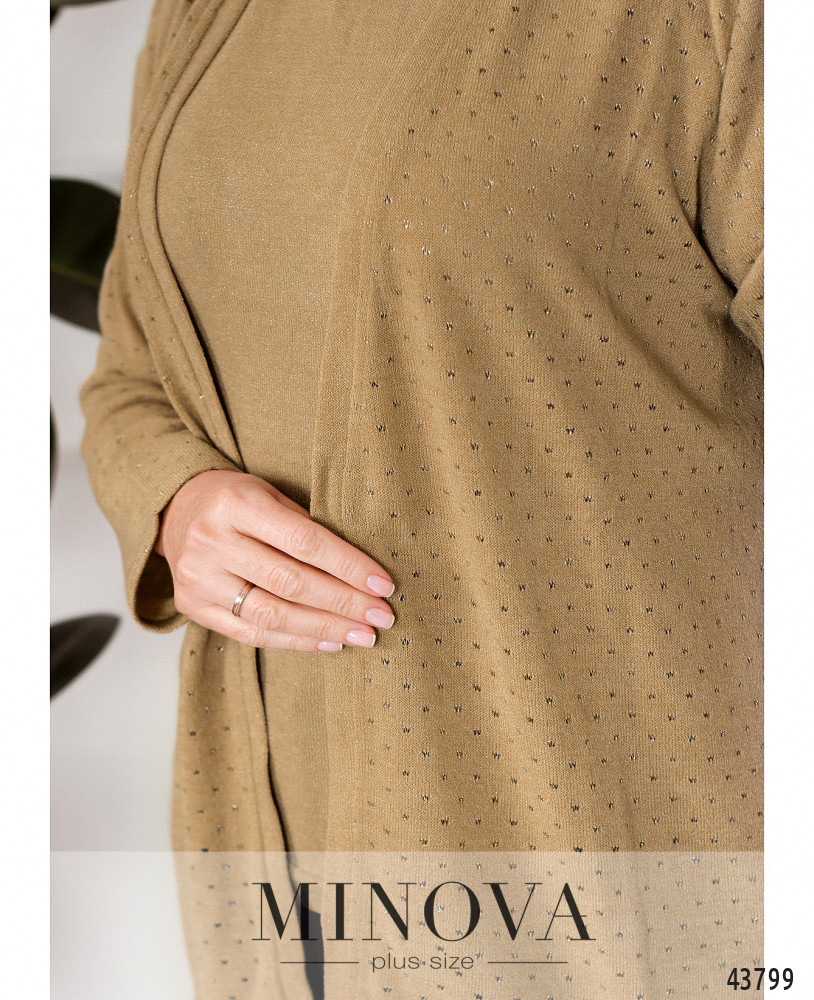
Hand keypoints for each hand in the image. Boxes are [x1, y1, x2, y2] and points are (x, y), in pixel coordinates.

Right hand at [155, 470, 394, 651]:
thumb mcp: (269, 495)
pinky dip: (295, 641)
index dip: (348, 565)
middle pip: (290, 582)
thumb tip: (362, 571)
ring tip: (362, 635)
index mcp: (237, 503)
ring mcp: (198, 577)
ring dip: (324, 629)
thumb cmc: (236, 501)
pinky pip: (251, 634)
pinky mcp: (192, 606)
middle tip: (381, 616)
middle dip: (343, 603)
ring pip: (271, 614)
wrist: (174, 511)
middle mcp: (212, 540)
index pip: (304, 540)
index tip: (383, 585)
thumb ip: (306, 528)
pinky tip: (328, 642)